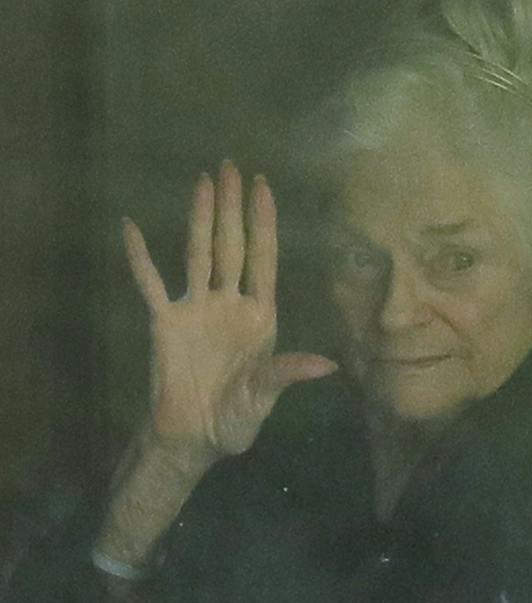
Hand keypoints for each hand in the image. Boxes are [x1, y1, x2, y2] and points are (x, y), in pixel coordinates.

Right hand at [122, 161, 335, 467]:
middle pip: (232, 246)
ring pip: (198, 253)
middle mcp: (229, 304)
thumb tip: (328, 366)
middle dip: (233, 208)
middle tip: (232, 166)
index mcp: (260, 317)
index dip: (264, 223)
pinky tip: (130, 226)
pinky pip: (150, 283)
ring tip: (203, 181)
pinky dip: (139, 256)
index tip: (265, 187)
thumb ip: (288, 374)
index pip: (264, 260)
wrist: (195, 436)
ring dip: (200, 218)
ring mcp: (197, 309)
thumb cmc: (237, 419)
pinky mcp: (165, 322)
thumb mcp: (265, 397)